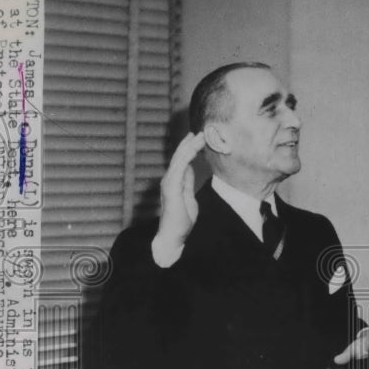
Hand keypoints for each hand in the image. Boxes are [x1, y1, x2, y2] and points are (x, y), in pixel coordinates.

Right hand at [156, 132, 206, 248]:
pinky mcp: (171, 187)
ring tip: (200, 136)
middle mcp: (169, 180)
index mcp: (173, 182)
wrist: (174, 236)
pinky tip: (194, 148)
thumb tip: (189, 168)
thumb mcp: (188, 197)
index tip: (197, 139)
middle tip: (200, 132)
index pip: (181, 161)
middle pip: (179, 157)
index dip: (188, 149)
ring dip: (190, 146)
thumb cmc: (181, 221)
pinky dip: (187, 156)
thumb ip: (187, 182)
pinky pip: (179, 167)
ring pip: (179, 159)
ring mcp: (168, 183)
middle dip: (189, 143)